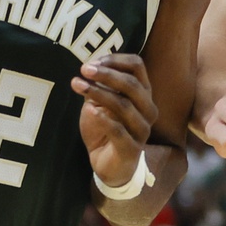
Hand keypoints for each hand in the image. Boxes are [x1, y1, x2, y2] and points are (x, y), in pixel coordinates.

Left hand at [74, 53, 157, 186]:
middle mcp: (148, 110)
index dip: (115, 60)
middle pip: (132, 84)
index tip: (93, 61)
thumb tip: (91, 65)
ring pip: (124, 105)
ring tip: (77, 85)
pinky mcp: (132, 149)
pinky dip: (102, 118)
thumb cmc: (106, 129)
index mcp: (143, 94)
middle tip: (83, 70)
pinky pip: (118, 130)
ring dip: (98, 93)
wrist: (109, 165)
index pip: (137, 66)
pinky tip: (88, 109)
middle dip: (106, 74)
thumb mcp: (101, 102)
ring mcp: (142, 130)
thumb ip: (100, 85)